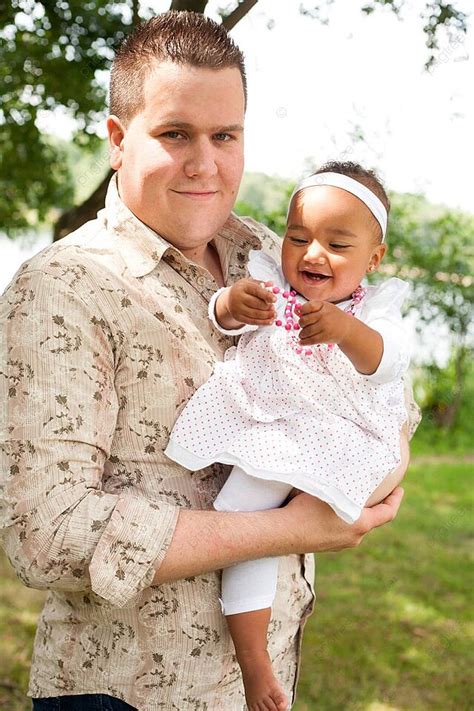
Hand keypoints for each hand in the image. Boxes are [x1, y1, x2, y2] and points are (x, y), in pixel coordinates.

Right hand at [217, 279, 276, 327]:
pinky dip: (262, 322)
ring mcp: (237, 309)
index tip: (275, 299)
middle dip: (267, 307)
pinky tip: (270, 321)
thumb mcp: (250, 283)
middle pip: (255, 303)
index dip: (266, 295)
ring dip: (267, 315)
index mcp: (243, 287)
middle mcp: (238, 298)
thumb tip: (272, 284)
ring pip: (255, 314)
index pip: (256, 291)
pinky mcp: (238, 317)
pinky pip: (252, 321)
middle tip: (274, 307)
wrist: (229, 299)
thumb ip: (261, 284)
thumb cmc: (244, 290)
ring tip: (274, 314)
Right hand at [281, 487, 404, 552]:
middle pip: (372, 519)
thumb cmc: (306, 509)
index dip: (396, 500)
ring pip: (356, 525)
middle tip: (376, 490)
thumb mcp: (330, 490)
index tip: (400, 490)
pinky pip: (342, 531)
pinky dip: (345, 520)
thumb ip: (345, 482)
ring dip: (358, 512)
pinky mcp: (328, 546)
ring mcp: (341, 544)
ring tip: (353, 497)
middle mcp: (355, 538)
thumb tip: (354, 465)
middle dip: (375, 504)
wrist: (283, 532)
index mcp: (361, 524)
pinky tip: (332, 509)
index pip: (388, 513)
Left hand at [297, 300, 352, 345]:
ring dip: (302, 334)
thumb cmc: (333, 317)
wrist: (347, 329)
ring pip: (305, 332)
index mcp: (323, 306)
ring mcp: (324, 327)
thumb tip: (295, 310)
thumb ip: (310, 309)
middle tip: (303, 325)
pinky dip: (304, 342)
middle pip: (303, 321)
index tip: (302, 314)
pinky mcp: (325, 337)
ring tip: (302, 334)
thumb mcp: (324, 309)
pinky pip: (310, 340)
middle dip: (301, 324)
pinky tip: (301, 342)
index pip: (306, 307)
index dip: (302, 311)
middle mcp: (323, 315)